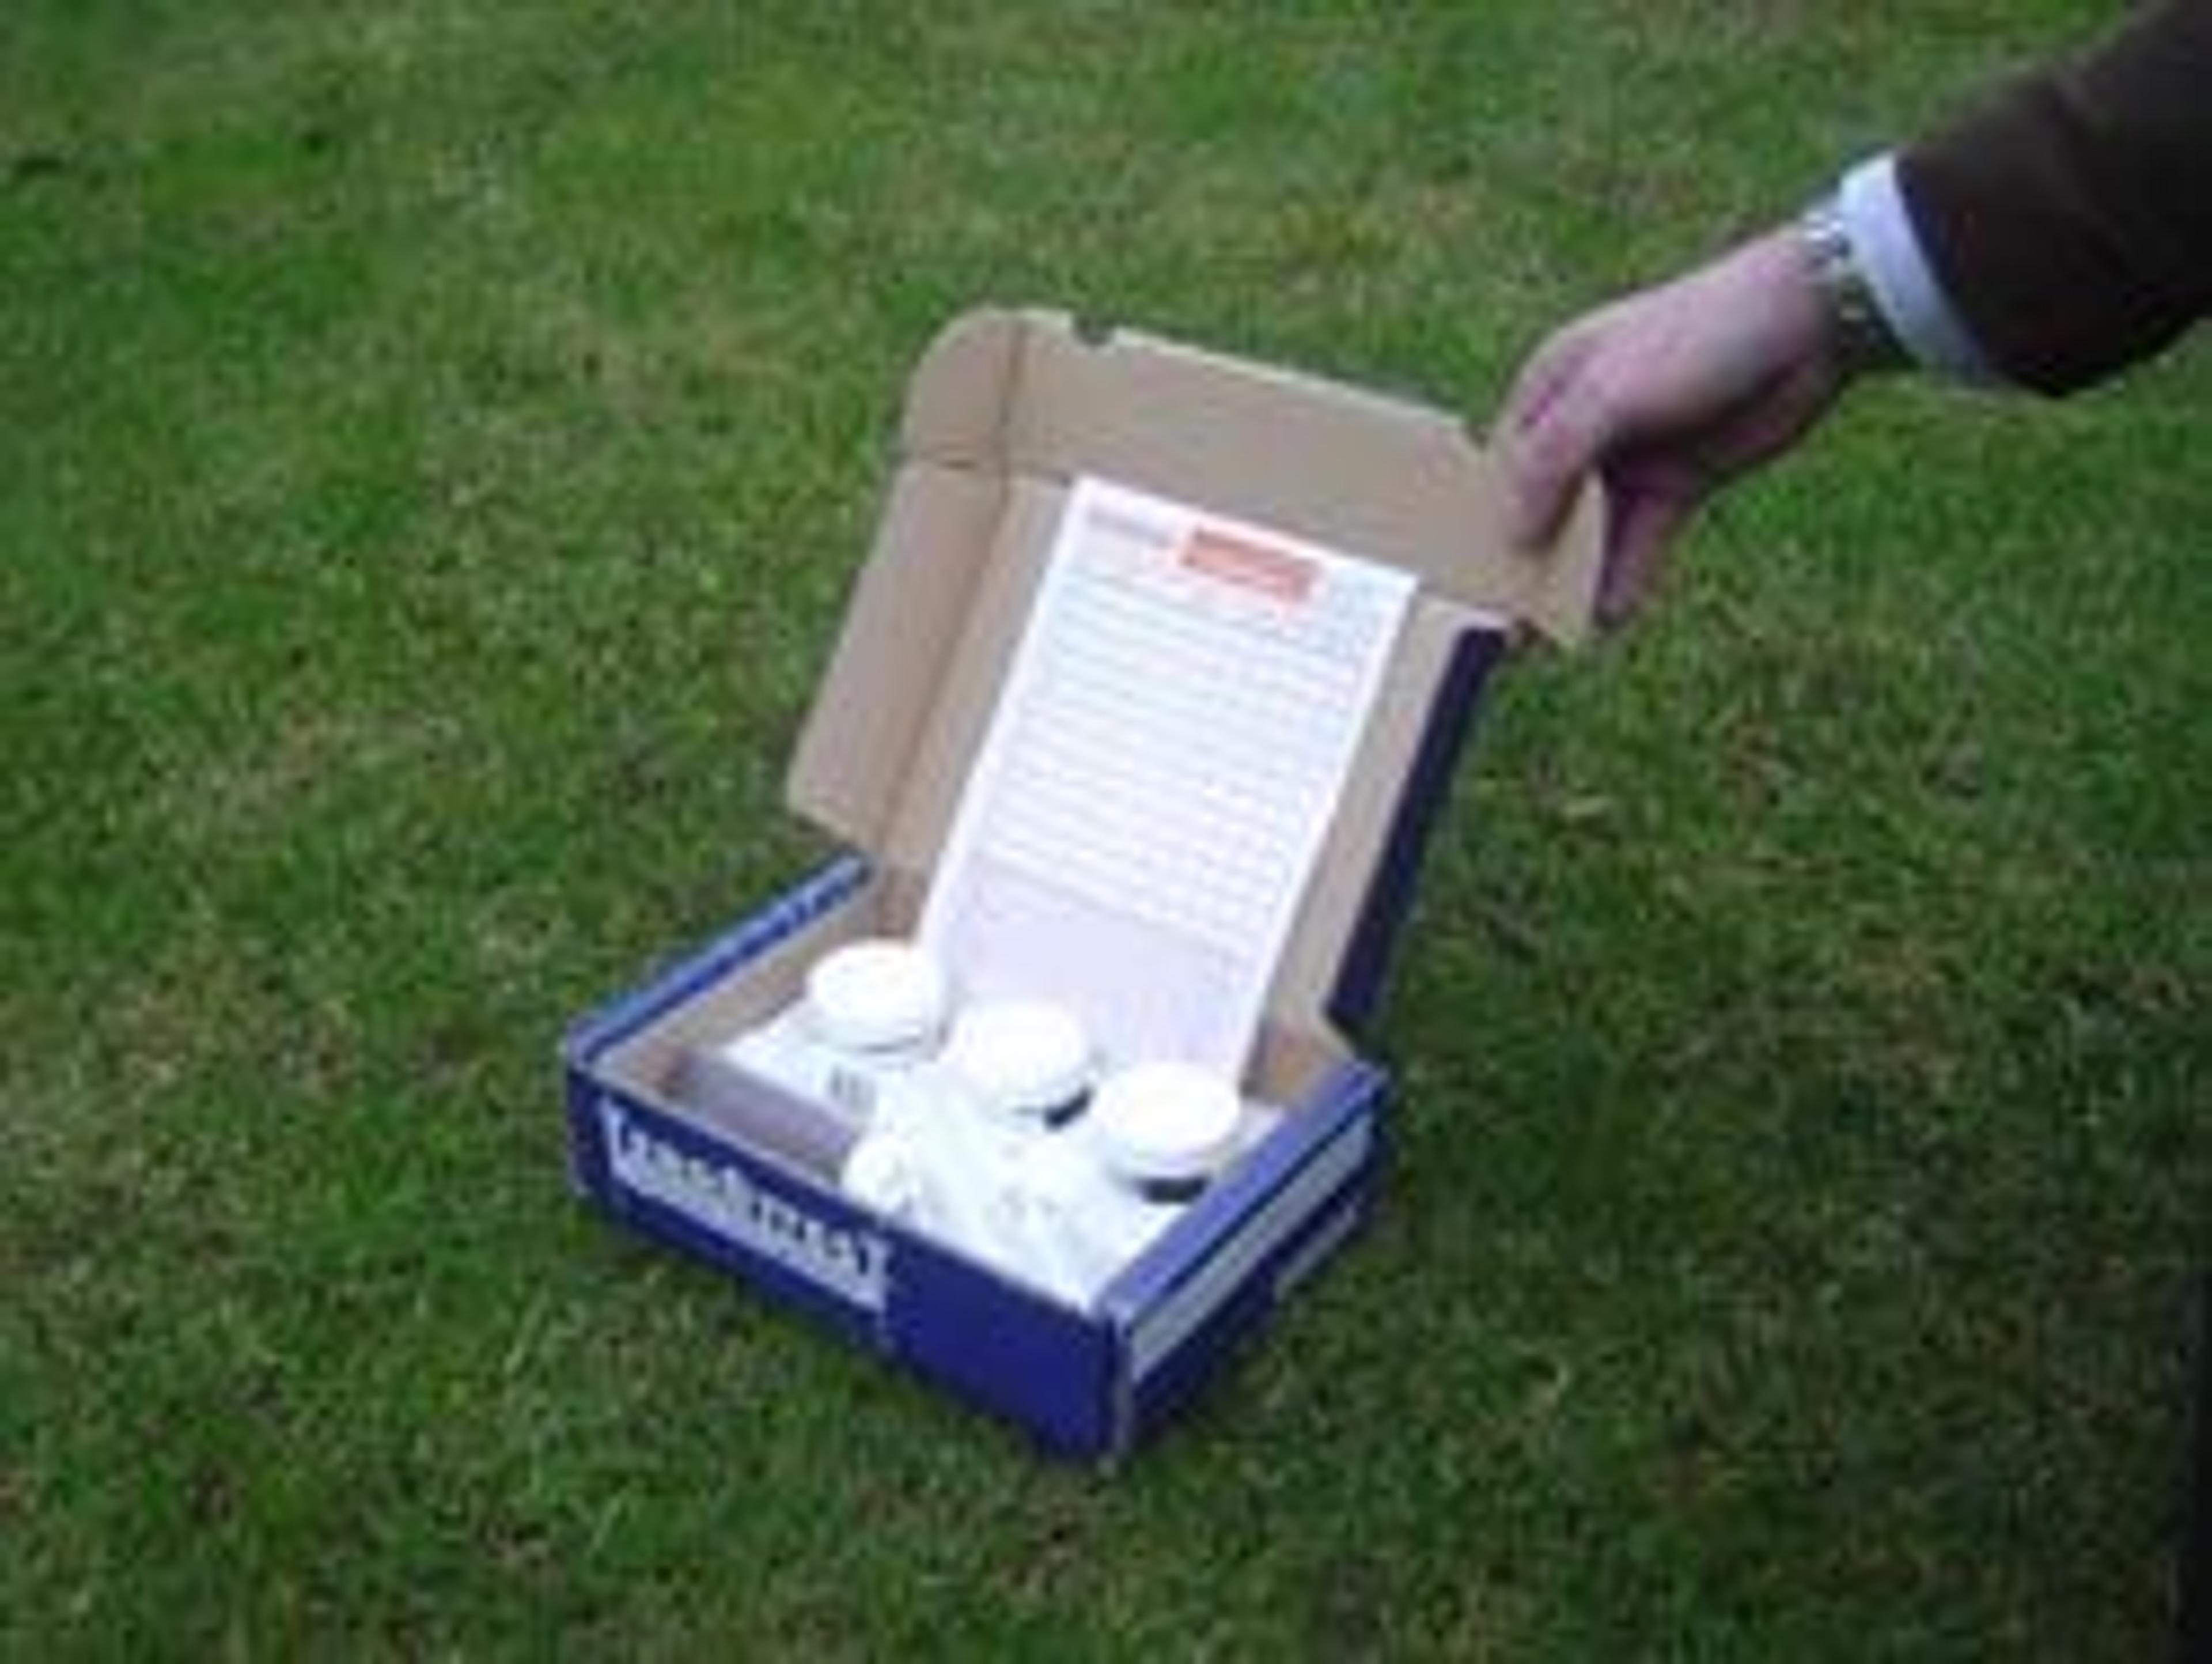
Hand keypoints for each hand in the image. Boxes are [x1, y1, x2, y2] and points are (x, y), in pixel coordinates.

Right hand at [1497, 227, 1848, 625]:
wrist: (1807, 322)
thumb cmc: (1695, 336)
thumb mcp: (1608, 394)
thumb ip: (1552, 461)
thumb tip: (1511, 532)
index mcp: (1551, 386)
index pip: (1503, 466)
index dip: (1486, 521)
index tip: (1473, 580)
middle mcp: (1584, 423)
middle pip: (1544, 504)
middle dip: (1529, 559)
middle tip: (1510, 624)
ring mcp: (1633, 454)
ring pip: (1592, 528)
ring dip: (1576, 577)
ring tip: (1555, 634)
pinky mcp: (1678, 481)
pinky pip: (1641, 537)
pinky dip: (1626, 573)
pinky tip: (1611, 615)